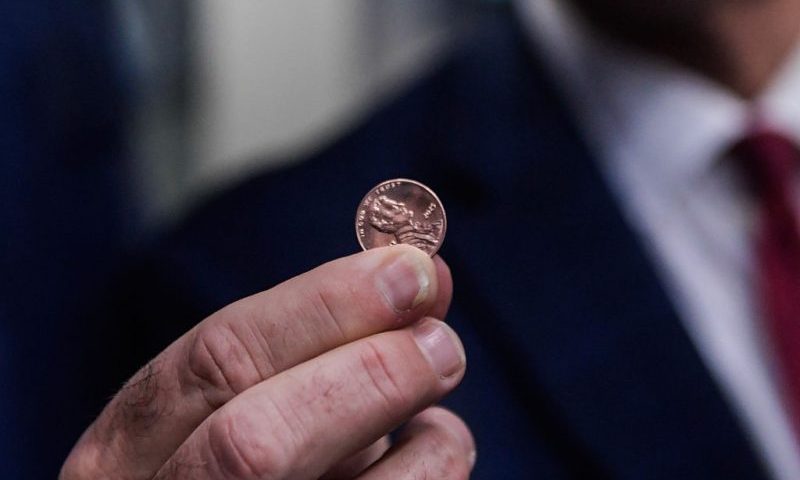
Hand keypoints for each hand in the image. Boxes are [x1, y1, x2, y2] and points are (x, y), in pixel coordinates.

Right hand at [61, 245, 474, 478]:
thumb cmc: (233, 470)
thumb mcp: (245, 406)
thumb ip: (313, 349)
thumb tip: (422, 276)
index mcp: (122, 456)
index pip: (214, 360)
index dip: (323, 305)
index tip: (409, 269)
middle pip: (255, 444)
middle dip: (368, 376)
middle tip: (443, 344)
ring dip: (423, 449)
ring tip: (438, 429)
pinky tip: (423, 469)